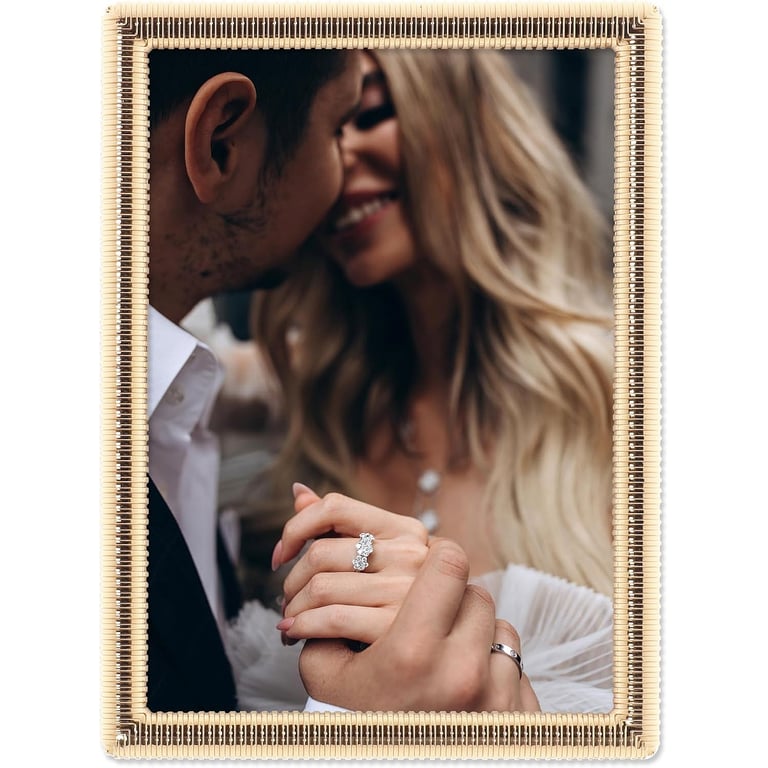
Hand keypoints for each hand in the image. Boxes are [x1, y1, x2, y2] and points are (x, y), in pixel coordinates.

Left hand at [272, 485, 428, 644]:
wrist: (444, 647)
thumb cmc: (402, 596)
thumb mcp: (381, 554)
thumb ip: (338, 523)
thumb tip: (298, 491)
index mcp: (405, 529)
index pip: (335, 507)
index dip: (296, 527)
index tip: (282, 556)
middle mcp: (411, 554)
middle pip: (321, 552)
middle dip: (291, 581)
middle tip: (287, 602)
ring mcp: (407, 590)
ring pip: (321, 587)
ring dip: (293, 609)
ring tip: (291, 622)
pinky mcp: (397, 627)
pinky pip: (331, 619)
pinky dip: (302, 627)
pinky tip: (296, 635)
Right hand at [298, 538, 540, 712]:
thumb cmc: (355, 733)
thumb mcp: (326, 677)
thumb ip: (329, 613)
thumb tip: (330, 550)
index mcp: (412, 654)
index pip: (447, 565)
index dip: (436, 557)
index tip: (425, 564)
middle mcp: (461, 673)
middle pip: (474, 593)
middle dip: (453, 596)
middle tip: (432, 609)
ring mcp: (495, 697)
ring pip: (496, 626)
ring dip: (472, 629)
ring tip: (444, 646)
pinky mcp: (516, 716)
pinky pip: (512, 664)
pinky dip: (491, 664)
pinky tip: (464, 677)